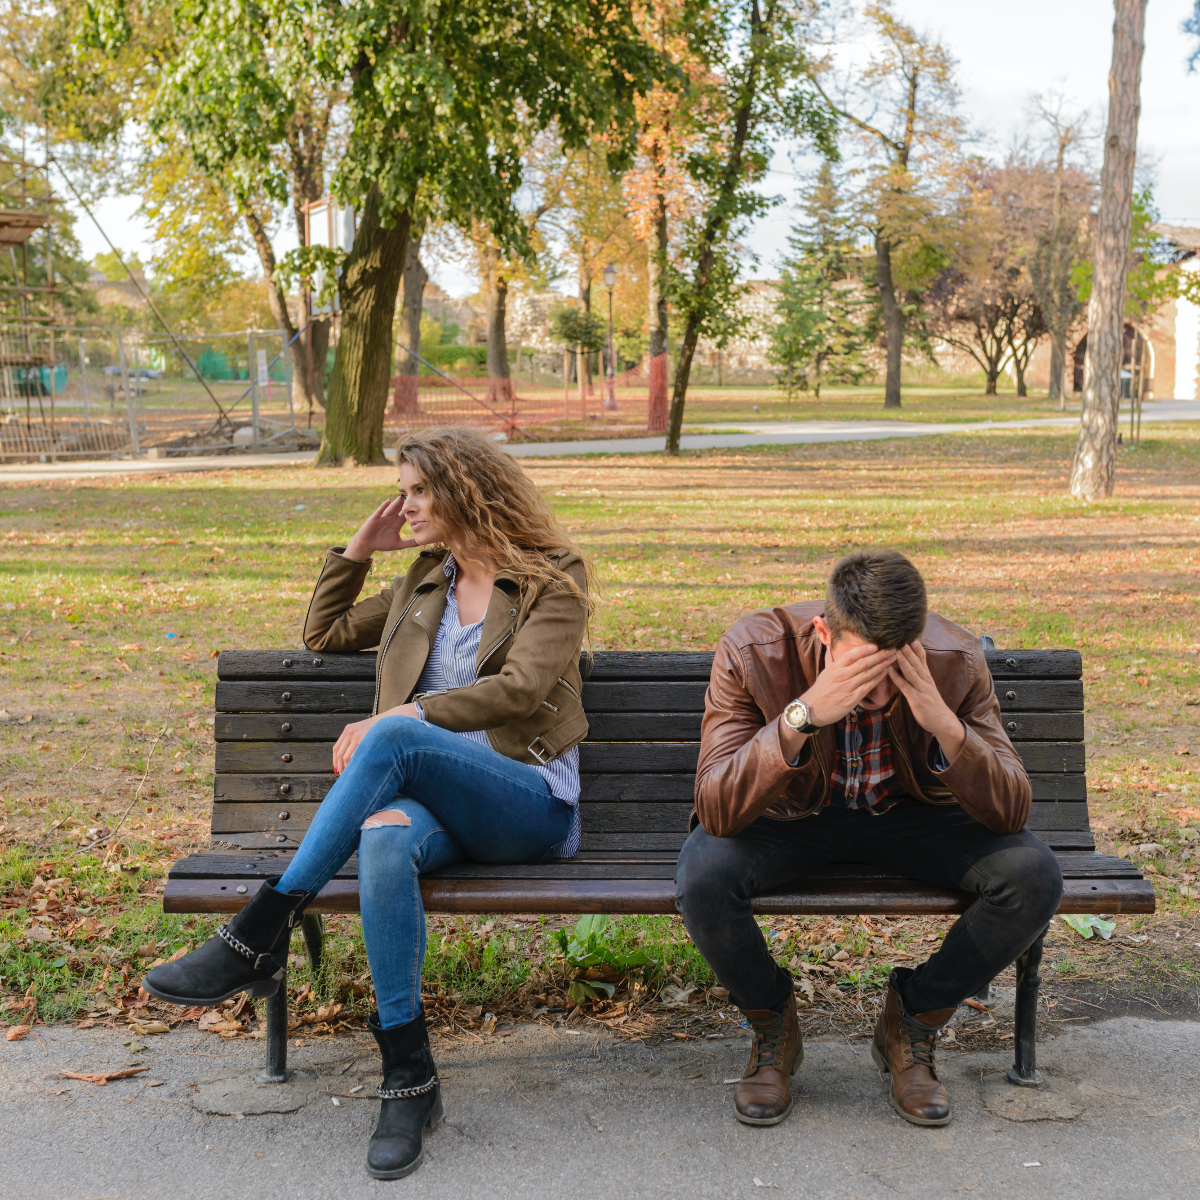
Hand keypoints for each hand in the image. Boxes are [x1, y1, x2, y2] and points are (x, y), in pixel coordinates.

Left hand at [331, 704, 419, 773]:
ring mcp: (356, 735)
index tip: (338, 770)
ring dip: (347, 768)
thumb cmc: (382, 729)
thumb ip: (357, 741)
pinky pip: (355, 756)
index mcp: (348, 729)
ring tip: (353, 776)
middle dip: (341, 768)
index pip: (336, 749)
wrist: (395, 720)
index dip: (336, 762)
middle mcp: (350, 732)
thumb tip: (350, 760)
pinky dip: (355, 765)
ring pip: (346, 757)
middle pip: (339, 754)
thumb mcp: (366, 731)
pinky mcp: (364, 739)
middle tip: (344, 777)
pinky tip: (359, 770)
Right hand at [343, 496, 419, 561]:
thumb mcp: (398, 544)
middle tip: (415, 497)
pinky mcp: (375, 518)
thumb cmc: (382, 544)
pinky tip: (388, 500)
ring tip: (402, 496)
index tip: (423, 507)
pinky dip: (384, 506)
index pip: (407, 516)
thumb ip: (410, 543)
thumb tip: (422, 542)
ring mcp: (383, 517)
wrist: (367, 544)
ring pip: (391, 508)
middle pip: (400, 509)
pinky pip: (380, 510)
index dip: (414, 512)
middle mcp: (391, 518)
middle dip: (406, 504)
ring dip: (396, 502)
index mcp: (397, 523)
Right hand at [799, 642, 897, 727]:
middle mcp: (841, 676)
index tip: (876, 645)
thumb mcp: (825, 671)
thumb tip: (830, 645)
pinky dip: (878, 679)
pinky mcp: (852, 699)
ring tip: (893, 658)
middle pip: (863, 663)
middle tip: (892, 648)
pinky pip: (868, 686)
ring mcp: (847, 687)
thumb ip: (830, 658)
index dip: (864, 649)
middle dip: (879, 655)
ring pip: (868, 673)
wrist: (812, 709)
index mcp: (835, 667)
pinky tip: (885, 673)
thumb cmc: (820, 690)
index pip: (851, 655)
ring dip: (882, 665)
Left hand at [888, 641, 965, 762]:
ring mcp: (921, 689)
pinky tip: (889, 670)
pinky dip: (896, 677)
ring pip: (911, 671)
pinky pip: (905, 686)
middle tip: (899, 636)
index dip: (916, 646)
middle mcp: (925, 680)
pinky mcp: (916, 699)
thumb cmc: (932, 704)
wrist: (942, 721)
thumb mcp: (927, 686)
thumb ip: (919, 675)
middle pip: (916, 661)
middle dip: (908, 649)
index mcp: (927, 676)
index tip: (909, 634)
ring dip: (902, 659)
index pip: (922, 657)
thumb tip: (909, 664)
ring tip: (894, 649)